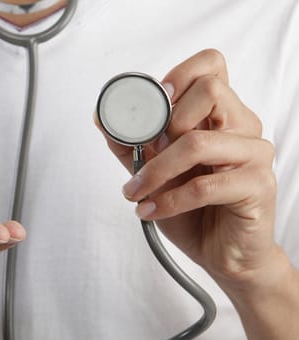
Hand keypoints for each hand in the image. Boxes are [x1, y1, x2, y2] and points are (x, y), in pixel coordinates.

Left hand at [96, 49, 279, 289]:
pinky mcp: (257, 185)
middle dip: (165, 121)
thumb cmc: (194, 211)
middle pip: (210, 89)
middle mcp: (242, 127)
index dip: (180, 74)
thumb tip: (102, 117)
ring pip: (197, 141)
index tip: (154, 100)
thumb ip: (134, 144)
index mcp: (221, 115)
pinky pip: (204, 185)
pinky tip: (150, 211)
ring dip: (155, 170)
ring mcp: (254, 154)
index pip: (211, 66)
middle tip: (149, 151)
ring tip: (135, 192)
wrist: (223, 255)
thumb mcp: (155, 172)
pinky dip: (168, 200)